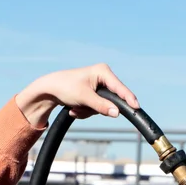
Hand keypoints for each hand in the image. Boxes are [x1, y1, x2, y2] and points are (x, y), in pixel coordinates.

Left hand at [14, 65, 139, 127]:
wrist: (48, 90)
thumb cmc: (65, 88)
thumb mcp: (84, 98)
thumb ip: (101, 106)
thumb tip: (117, 113)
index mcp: (103, 71)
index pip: (120, 88)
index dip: (128, 99)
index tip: (137, 108)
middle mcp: (103, 77)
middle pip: (112, 100)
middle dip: (96, 108)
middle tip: (81, 107)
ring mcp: (99, 86)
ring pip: (103, 106)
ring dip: (89, 111)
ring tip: (75, 107)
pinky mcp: (94, 94)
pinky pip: (96, 108)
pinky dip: (85, 111)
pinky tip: (74, 107)